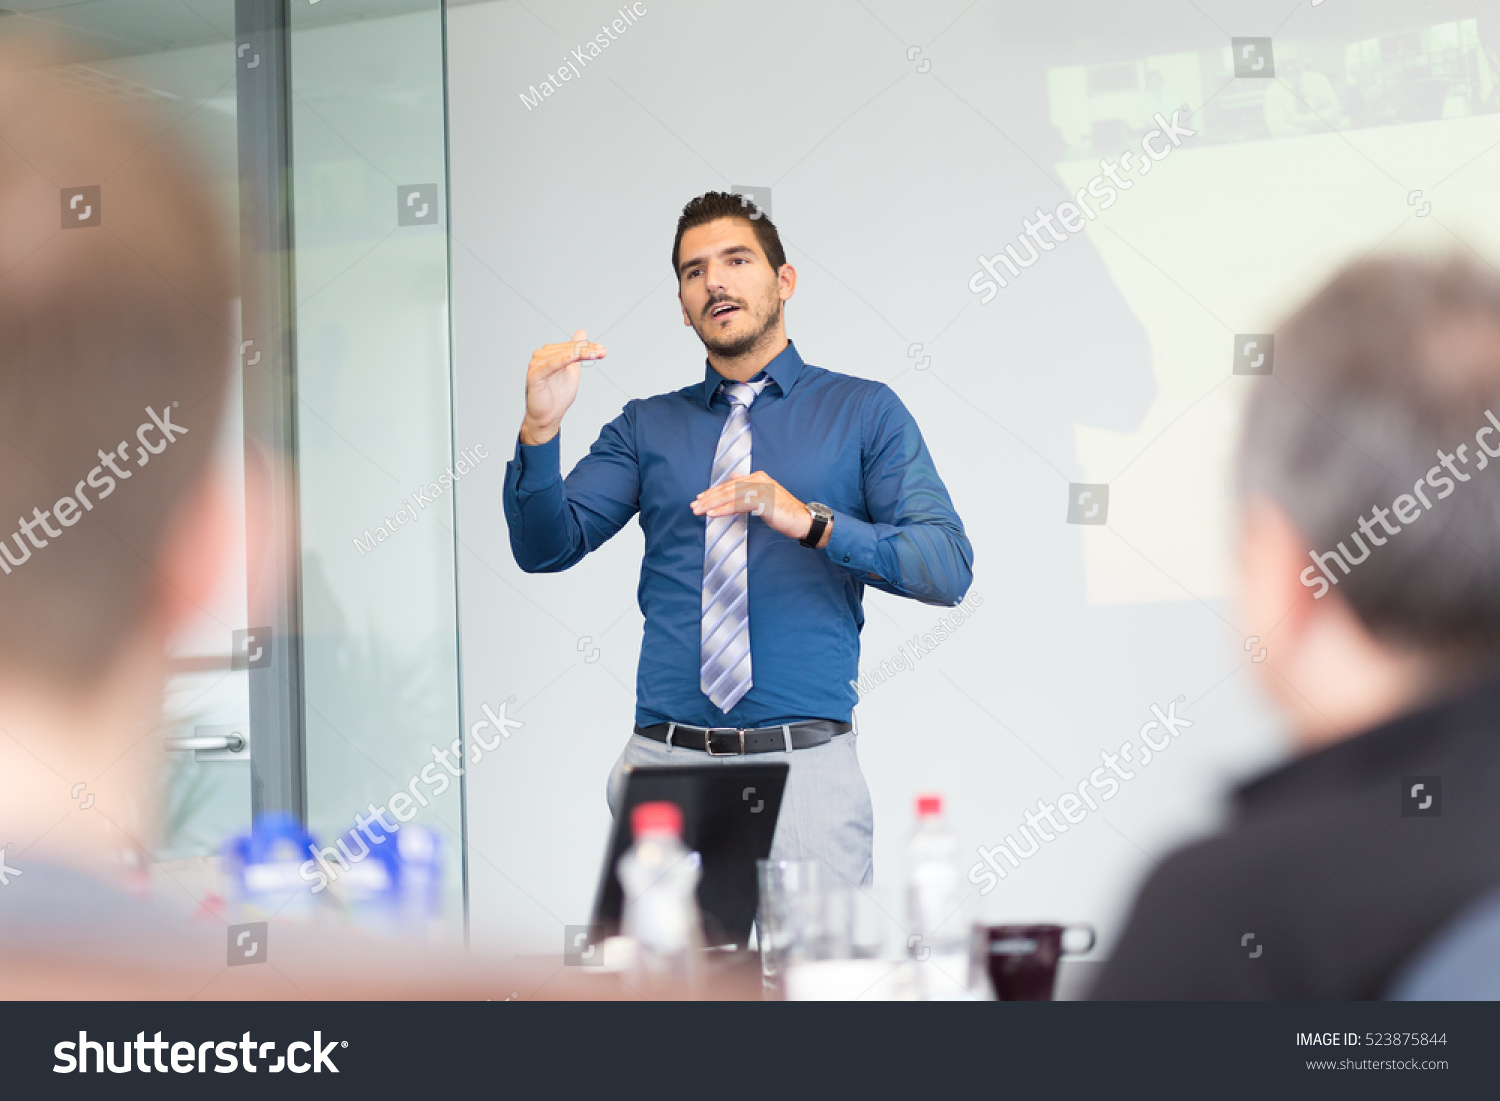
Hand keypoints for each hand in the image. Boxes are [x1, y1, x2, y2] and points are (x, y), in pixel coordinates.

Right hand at [520, 329, 606, 444]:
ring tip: (593, 354)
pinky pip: (550, 365)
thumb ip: (576, 353)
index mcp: (549, 354)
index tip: (603, 350)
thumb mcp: (572, 371)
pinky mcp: (534, 375)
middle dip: (586, 349)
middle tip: (602, 351)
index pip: (571, 346)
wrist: (547, 417)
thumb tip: (582, 332)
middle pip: (567, 349)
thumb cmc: (557, 396)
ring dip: (578, 353)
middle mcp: (541, 356)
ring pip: (561, 355)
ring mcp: (536, 365)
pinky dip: (562, 360)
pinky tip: (573, 356)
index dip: (587, 347)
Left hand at [691, 471, 830, 547]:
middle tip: (694, 505)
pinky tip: (712, 514)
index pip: (730, 484)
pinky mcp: (763, 500)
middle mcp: (758, 479)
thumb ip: (749, 485)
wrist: (802, 520)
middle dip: (709, 498)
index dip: (714, 491)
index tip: (700, 498)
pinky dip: (723, 509)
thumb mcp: (765, 495)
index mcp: (757, 477)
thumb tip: (734, 476)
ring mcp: (761, 489)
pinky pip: (738, 505)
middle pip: (727, 489)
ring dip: (712, 504)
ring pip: (730, 496)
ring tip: (698, 510)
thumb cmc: (784, 511)